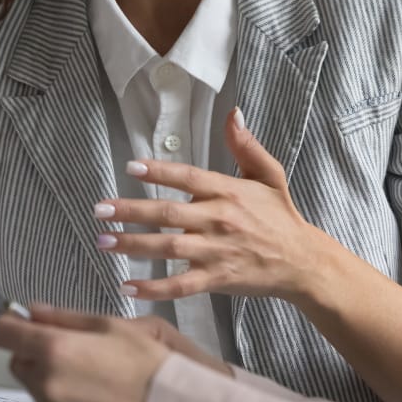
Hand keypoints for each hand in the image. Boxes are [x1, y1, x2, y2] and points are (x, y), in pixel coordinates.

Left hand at [0, 305, 175, 401]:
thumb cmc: (146, 365)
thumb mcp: (109, 325)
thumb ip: (64, 317)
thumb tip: (34, 311)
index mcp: (55, 349)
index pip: (2, 333)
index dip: (8, 323)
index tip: (16, 321)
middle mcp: (46, 383)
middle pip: (17, 360)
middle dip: (34, 350)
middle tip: (69, 347)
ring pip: (34, 387)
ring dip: (48, 378)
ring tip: (87, 375)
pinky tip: (90, 397)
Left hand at [94, 108, 316, 302]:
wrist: (302, 262)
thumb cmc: (281, 217)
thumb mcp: (269, 175)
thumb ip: (246, 145)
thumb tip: (233, 113)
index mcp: (228, 191)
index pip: (188, 177)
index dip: (159, 172)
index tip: (131, 167)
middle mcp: (219, 220)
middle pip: (168, 213)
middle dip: (131, 211)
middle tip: (99, 209)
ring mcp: (216, 252)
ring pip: (168, 248)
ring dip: (133, 246)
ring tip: (103, 241)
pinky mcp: (217, 279)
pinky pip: (180, 285)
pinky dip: (154, 288)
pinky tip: (128, 287)